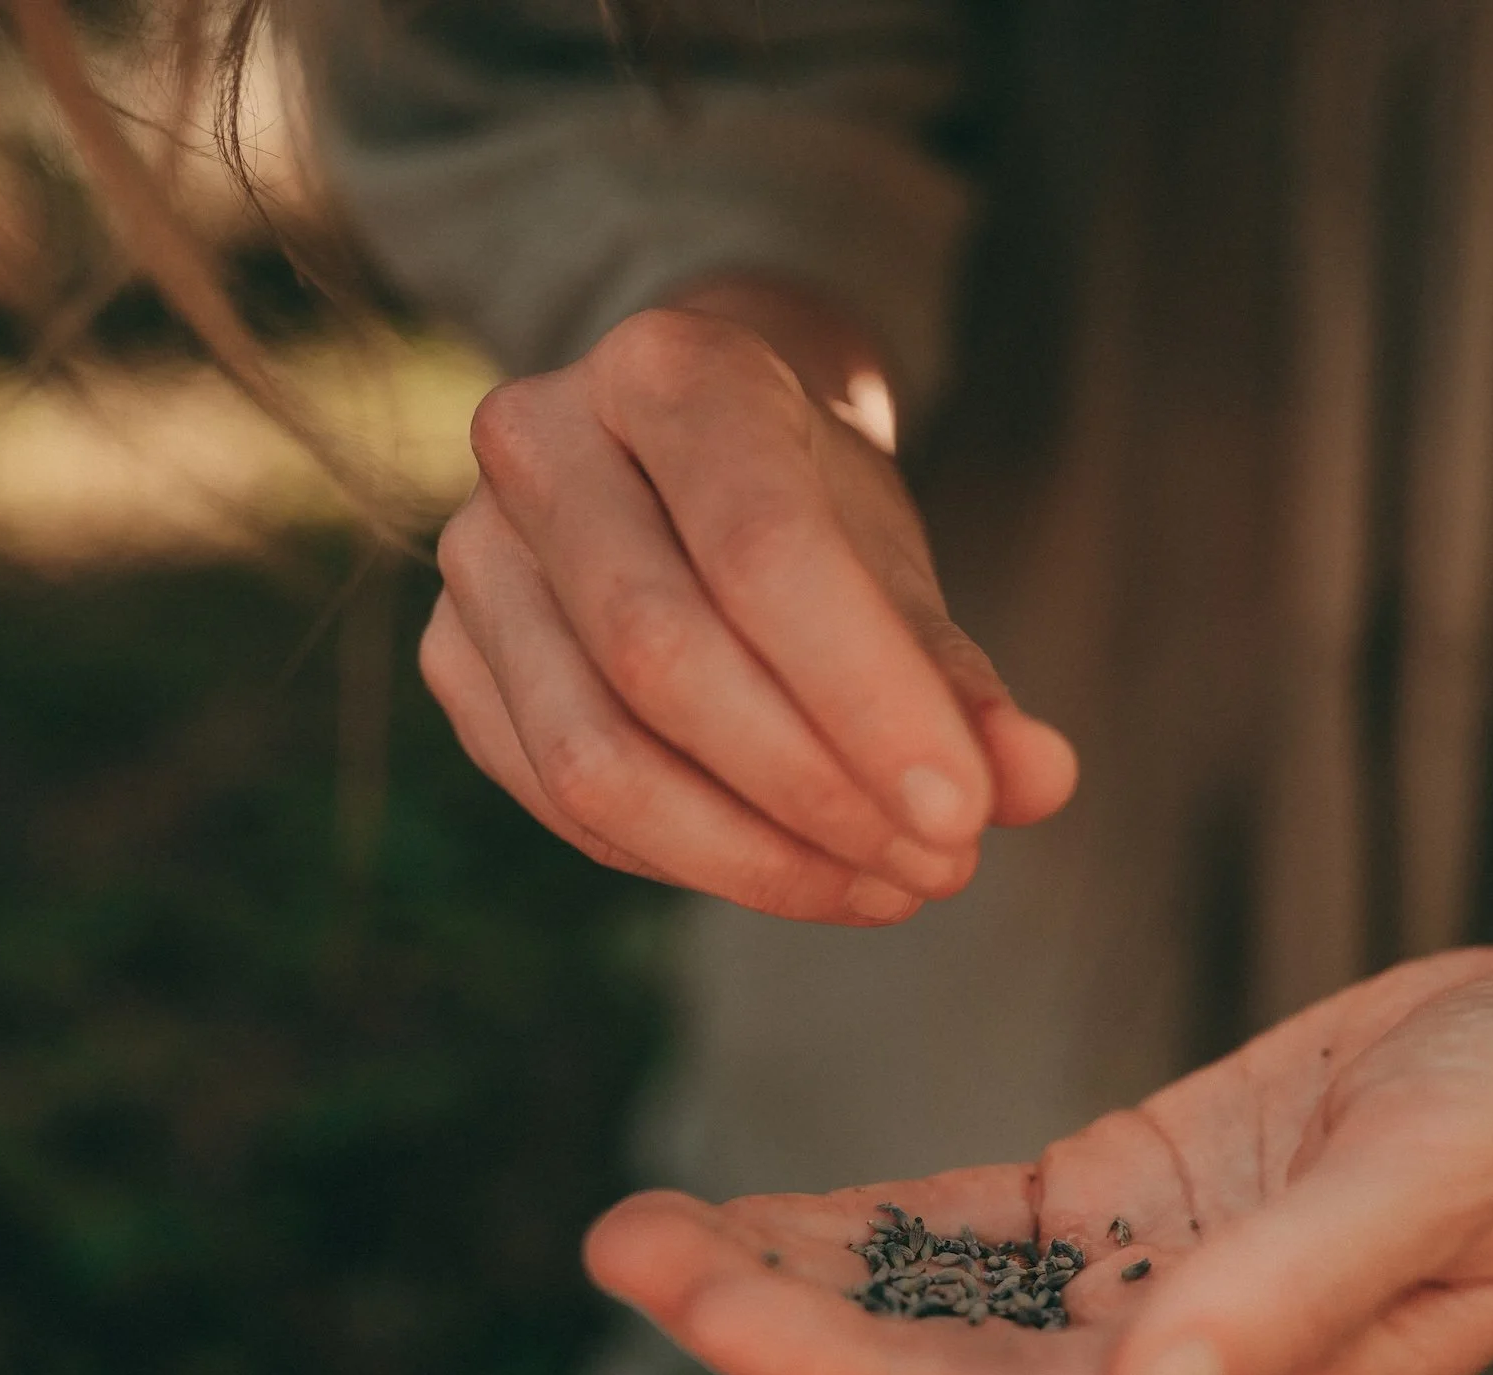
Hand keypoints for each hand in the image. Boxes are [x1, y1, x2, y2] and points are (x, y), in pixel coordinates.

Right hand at [421, 294, 1077, 925]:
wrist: (689, 454)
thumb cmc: (808, 502)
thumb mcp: (892, 555)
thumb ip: (958, 672)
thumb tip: (1039, 785)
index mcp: (670, 368)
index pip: (762, 549)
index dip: (866, 698)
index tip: (968, 815)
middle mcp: (540, 440)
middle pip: (664, 658)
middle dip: (817, 792)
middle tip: (943, 867)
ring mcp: (474, 553)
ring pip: (595, 756)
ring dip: (753, 856)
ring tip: (885, 889)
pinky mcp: (452, 657)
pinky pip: (560, 803)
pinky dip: (689, 860)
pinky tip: (798, 874)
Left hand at [581, 618, 1492, 1374]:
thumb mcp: (1428, 1180)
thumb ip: (1290, 1292)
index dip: (838, 1370)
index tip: (695, 1300)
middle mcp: (1169, 1372)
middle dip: (772, 1326)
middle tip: (620, 1243)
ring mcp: (1141, 1295)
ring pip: (930, 1314)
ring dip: (794, 1281)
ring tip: (648, 1225)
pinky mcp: (1129, 1211)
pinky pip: (969, 1238)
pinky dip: (865, 1230)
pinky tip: (769, 1211)